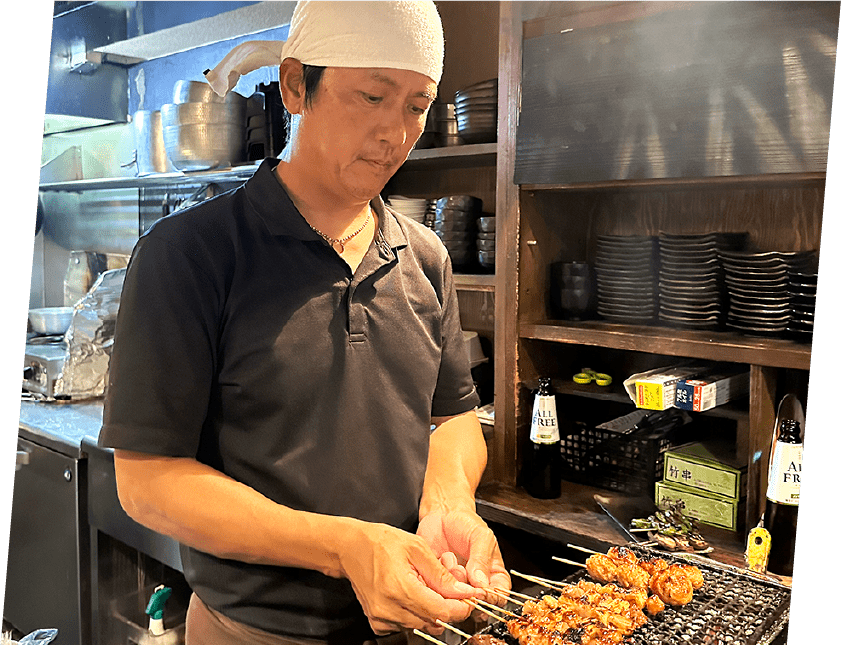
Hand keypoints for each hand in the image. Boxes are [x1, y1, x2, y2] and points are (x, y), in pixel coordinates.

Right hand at [337, 520, 480, 634]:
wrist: (350, 547)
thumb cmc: (381, 542)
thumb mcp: (417, 548)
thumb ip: (440, 574)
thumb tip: (462, 592)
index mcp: (400, 588)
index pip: (440, 612)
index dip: (460, 608)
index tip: (469, 599)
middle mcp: (388, 608)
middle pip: (432, 621)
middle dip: (447, 607)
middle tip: (449, 588)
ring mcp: (381, 617)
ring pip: (420, 625)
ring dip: (431, 610)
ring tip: (427, 587)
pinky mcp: (377, 621)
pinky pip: (405, 625)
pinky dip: (415, 614)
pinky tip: (412, 595)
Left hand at [417, 510, 510, 605]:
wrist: (442, 513)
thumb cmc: (466, 523)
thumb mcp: (481, 536)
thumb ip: (482, 559)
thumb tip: (482, 583)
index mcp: (493, 575)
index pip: (499, 596)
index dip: (491, 597)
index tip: (481, 590)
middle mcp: (474, 584)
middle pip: (476, 603)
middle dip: (467, 590)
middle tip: (462, 572)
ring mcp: (455, 585)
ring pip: (455, 599)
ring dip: (451, 581)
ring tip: (449, 557)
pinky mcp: (437, 582)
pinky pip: (436, 591)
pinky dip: (436, 577)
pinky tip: (439, 558)